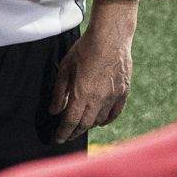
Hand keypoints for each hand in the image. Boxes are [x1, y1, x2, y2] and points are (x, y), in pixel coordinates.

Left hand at [50, 21, 131, 140]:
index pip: (70, 122)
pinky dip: (106, 119)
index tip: (58, 139)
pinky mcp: (123, 92)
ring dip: (89, 125)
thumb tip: (53, 110)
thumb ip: (59, 91)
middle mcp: (98, 100)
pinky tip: (101, 121)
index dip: (63, 133)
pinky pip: (115, 113)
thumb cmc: (85, 49)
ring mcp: (113, 97)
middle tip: (67, 135)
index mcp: (81, 94)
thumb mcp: (65, 68)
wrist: (110, 37)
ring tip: (81, 126)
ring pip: (99, 120)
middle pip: (85, 124)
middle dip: (74, 132)